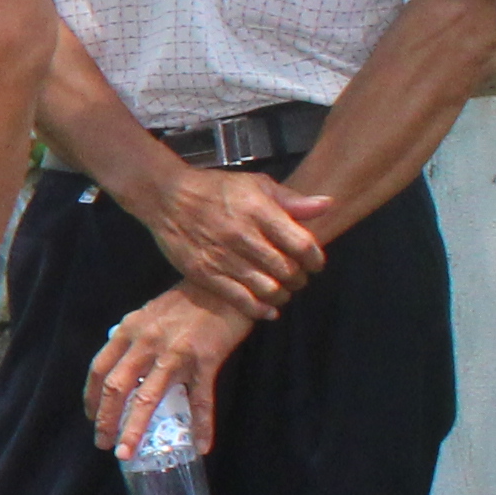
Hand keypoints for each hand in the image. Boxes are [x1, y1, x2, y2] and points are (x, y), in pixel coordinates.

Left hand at [86, 286, 252, 462]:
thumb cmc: (187, 301)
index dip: (91, 397)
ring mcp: (175, 353)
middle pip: (116, 388)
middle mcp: (146, 342)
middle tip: (103, 444)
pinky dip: (201, 426)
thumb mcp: (149, 314)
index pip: (100, 368)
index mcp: (129, 330)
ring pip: (148, 399)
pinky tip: (201, 446)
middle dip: (105, 420)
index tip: (91, 417)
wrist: (225, 286)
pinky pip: (201, 400)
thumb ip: (134, 339)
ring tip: (126, 453)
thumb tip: (123, 366)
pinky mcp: (205, 361)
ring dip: (133, 430)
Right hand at [135, 163, 332, 313]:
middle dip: (299, 279)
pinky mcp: (205, 274)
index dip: (315, 259)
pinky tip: (267, 310)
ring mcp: (223, 258)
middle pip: (287, 270)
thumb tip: (327, 205)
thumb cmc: (216, 189)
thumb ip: (292, 200)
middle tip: (297, 278)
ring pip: (267, 289)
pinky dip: (259, 310)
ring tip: (281, 291)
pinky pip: (240, 300)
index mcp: (260, 212)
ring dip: (282, 295)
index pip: (302, 245)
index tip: (315, 263)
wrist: (167, 196)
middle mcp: (244, 236)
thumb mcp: (256, 184)